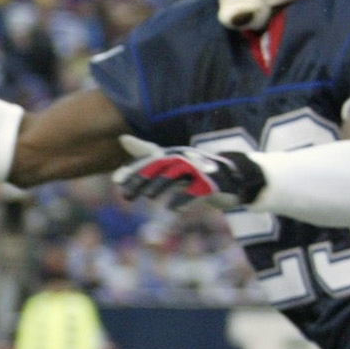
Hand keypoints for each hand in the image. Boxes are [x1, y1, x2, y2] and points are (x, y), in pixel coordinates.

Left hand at [112, 134, 265, 210]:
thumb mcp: (170, 163)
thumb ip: (147, 153)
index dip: (133, 169)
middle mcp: (186, 159)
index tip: (115, 180)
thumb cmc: (195, 171)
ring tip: (149, 197)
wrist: (234, 178)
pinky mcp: (213, 185)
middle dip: (142, 179)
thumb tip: (122, 138)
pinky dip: (185, 199)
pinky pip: (197, 191)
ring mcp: (200, 171)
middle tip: (125, 195)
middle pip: (160, 166)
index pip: (150, 159)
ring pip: (177, 175)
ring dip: (161, 185)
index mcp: (175, 155)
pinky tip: (173, 210)